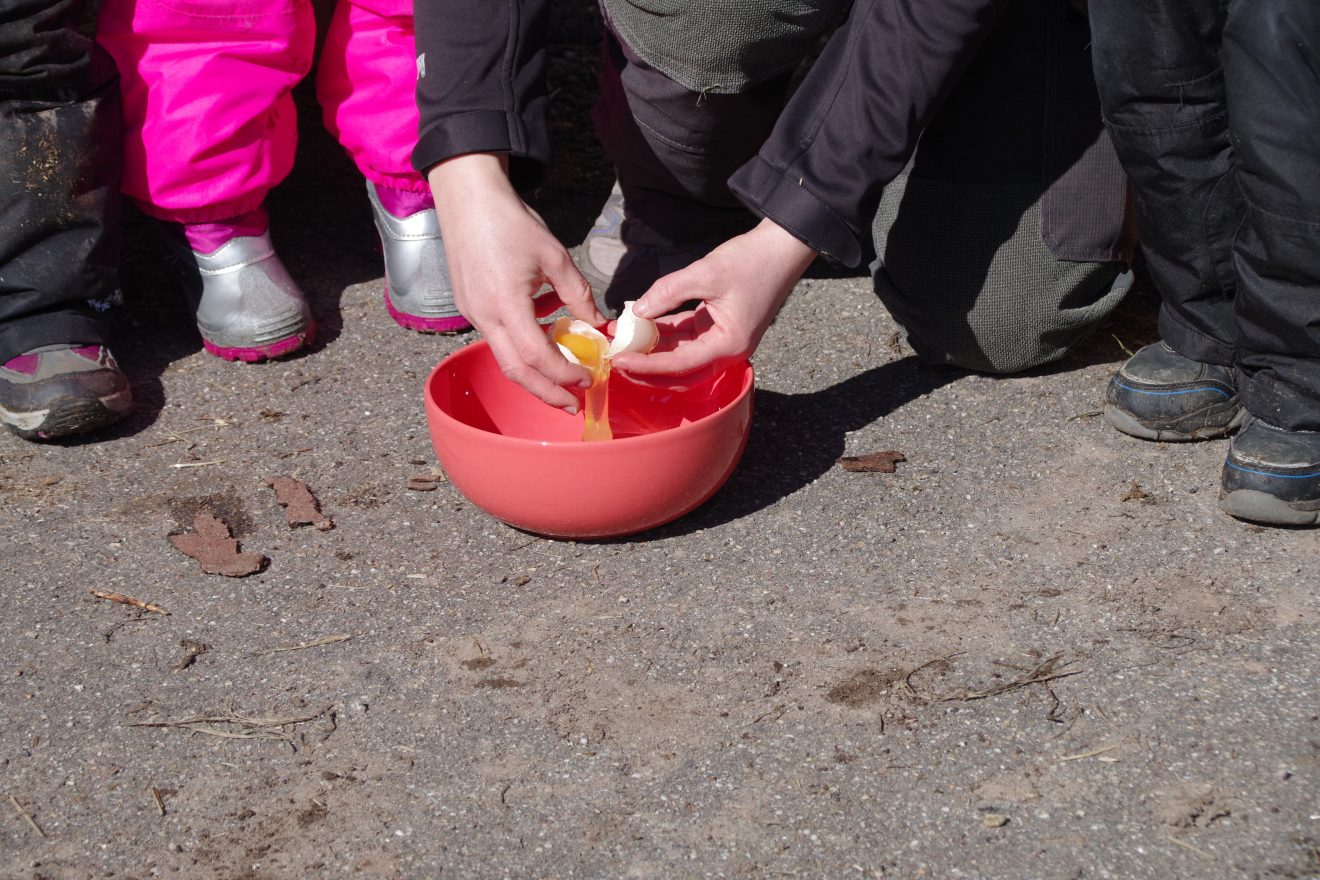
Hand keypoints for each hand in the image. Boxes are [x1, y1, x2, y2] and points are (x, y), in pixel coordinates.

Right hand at [429, 154, 604, 410]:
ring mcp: (472, 312)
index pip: (536, 355)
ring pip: (504, 356)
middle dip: (546, 392)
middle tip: (572, 405)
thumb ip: (578, 294)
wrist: (467, 197)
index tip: (588, 379)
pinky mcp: (468, 306)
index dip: (563, 373)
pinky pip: (497, 336)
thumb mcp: (555, 256)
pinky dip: (522, 345)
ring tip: (563, 377)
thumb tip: (598, 324)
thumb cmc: (511, 221)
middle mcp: (484, 315)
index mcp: (506, 303)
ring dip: (534, 372)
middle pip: (515, 370)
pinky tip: (545, 334)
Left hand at [610, 218, 817, 376]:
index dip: (647, 365)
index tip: (619, 361)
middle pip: (680, 371)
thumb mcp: (705, 273)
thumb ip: (668, 293)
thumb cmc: (751, 260)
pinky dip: (667, 332)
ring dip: (654, 348)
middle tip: (617, 359)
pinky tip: (643, 322)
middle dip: (648, 368)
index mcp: (729, 345)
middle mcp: (727, 350)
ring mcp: (724, 340)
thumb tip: (637, 311)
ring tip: (624, 338)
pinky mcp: (720, 327)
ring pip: (682, 354)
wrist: (782, 247)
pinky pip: (688, 336)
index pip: (680, 365)